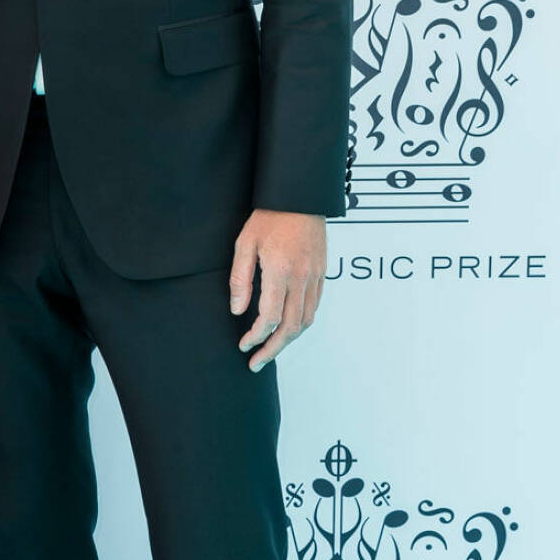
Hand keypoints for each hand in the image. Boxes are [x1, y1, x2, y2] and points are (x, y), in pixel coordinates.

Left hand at [229, 210, 325, 371]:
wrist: (300, 197)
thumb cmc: (268, 216)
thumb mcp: (244, 244)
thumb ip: (241, 279)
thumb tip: (237, 310)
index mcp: (280, 271)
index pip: (269, 318)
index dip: (256, 337)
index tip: (243, 345)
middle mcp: (301, 278)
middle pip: (290, 327)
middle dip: (272, 350)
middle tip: (256, 363)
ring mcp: (314, 277)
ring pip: (305, 321)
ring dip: (288, 341)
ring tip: (270, 351)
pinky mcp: (321, 274)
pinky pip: (314, 307)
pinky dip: (301, 324)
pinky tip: (287, 330)